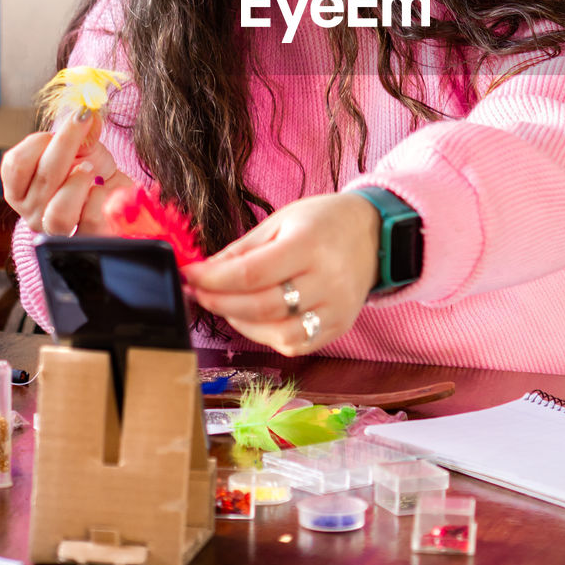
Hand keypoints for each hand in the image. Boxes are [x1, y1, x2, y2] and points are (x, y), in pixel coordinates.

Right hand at [0, 109, 132, 236]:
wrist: (115, 198)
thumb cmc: (91, 172)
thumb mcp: (83, 147)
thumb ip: (81, 130)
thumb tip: (87, 109)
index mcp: (18, 188)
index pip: (15, 164)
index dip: (39, 140)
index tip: (61, 123)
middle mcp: (31, 212)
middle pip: (44, 178)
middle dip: (66, 143)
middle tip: (84, 122)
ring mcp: (56, 231)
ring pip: (60, 213)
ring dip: (78, 182)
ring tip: (90, 169)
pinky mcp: (85, 240)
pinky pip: (90, 221)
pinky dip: (100, 197)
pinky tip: (102, 188)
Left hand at [183, 192, 379, 355]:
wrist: (373, 233)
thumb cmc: (323, 222)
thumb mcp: (280, 221)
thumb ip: (242, 250)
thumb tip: (204, 271)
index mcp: (309, 244)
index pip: (252, 272)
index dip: (214, 279)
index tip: (191, 275)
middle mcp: (327, 280)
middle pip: (262, 306)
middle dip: (220, 302)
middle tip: (199, 293)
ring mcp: (336, 308)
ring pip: (277, 333)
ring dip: (241, 323)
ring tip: (225, 305)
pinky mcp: (340, 326)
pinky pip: (296, 344)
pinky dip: (267, 336)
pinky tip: (253, 319)